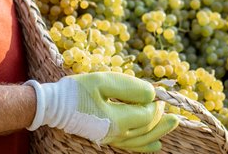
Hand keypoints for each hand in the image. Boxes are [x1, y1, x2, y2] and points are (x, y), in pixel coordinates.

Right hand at [26, 72, 178, 152]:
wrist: (54, 106)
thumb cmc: (77, 90)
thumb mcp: (102, 81)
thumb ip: (129, 87)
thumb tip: (151, 93)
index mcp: (117, 120)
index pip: (146, 115)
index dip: (156, 103)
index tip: (158, 92)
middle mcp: (117, 134)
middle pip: (148, 129)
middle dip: (161, 117)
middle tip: (169, 105)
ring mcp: (112, 139)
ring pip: (143, 140)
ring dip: (159, 131)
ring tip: (173, 123)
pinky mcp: (107, 138)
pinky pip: (132, 146)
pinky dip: (147, 145)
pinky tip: (156, 143)